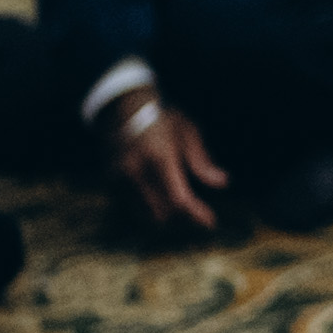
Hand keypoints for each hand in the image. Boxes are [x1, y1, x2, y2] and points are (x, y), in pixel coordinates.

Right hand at [114, 95, 228, 233]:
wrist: (123, 110)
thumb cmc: (163, 120)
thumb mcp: (188, 132)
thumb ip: (202, 161)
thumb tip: (222, 183)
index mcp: (159, 157)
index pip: (178, 197)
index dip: (195, 214)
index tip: (210, 222)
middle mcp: (136, 172)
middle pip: (162, 212)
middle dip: (182, 217)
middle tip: (199, 214)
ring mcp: (119, 180)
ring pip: (146, 215)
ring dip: (165, 216)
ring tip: (182, 208)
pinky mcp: (110, 185)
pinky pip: (132, 209)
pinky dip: (148, 210)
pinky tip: (162, 201)